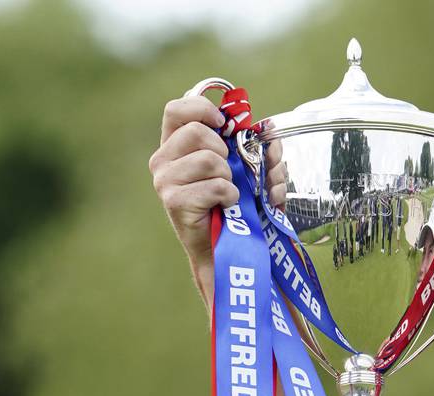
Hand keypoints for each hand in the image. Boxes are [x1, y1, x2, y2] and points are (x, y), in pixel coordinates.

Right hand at [148, 97, 286, 269]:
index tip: (224, 126)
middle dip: (224, 152)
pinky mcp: (174, 201)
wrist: (224, 248)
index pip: (177, 109)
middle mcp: (163, 159)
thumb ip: (258, 148)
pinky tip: (226, 205)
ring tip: (228, 193)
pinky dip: (230, 195)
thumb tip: (270, 130)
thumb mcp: (248, 170)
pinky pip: (215, 185)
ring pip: (209, 159)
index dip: (203, 109)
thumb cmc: (235, 206)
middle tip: (228, 173)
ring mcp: (165, 180)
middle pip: (198, 132)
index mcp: (175, 145)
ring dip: (229, 177)